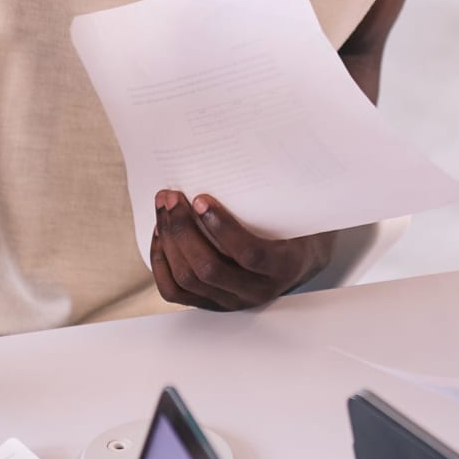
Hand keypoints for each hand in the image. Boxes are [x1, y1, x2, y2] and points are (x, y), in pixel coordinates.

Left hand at [149, 191, 335, 310]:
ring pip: (187, 279)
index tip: (201, 198)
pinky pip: (174, 290)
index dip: (223, 227)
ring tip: (163, 208)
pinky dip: (161, 261)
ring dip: (169, 240)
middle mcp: (256, 291)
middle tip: (172, 196)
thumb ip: (277, 195)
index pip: (250, 254)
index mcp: (283, 267)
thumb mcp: (296, 211)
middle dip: (183, 229)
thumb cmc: (294, 227)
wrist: (298, 261)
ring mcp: (230, 302)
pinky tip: (161, 234)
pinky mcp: (209, 304)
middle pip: (208, 269)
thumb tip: (241, 154)